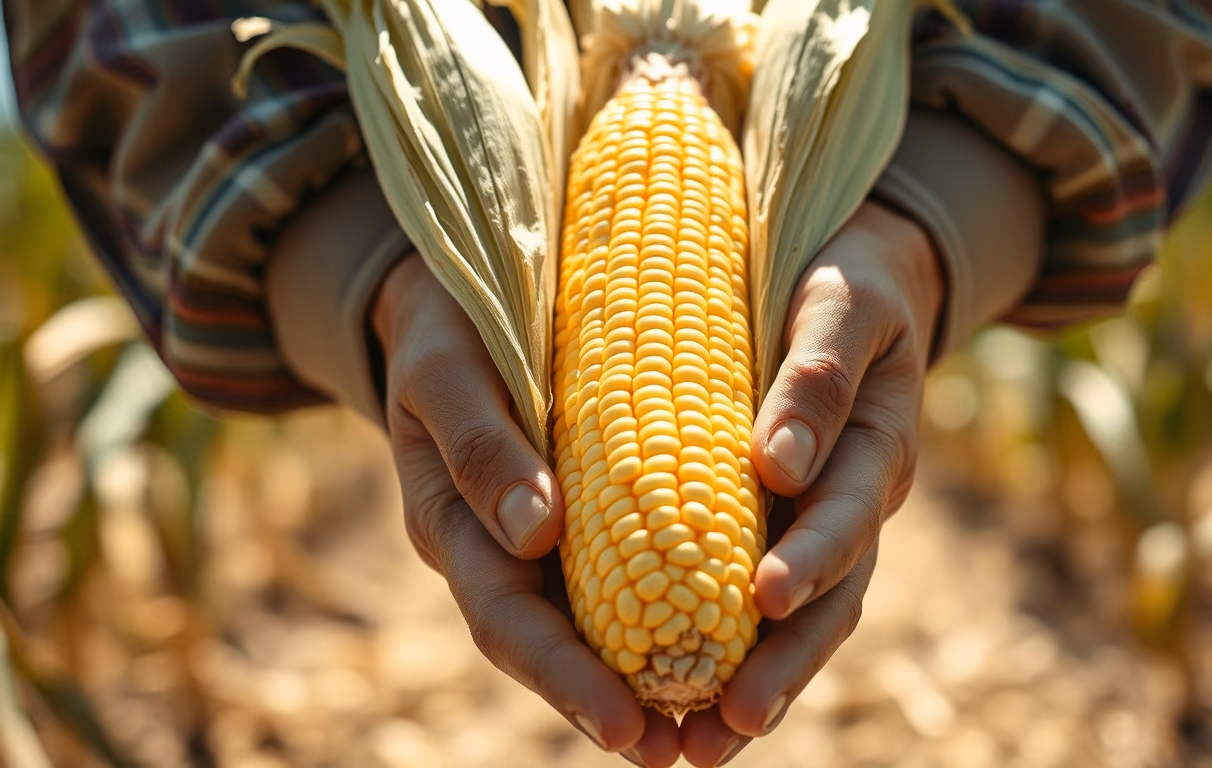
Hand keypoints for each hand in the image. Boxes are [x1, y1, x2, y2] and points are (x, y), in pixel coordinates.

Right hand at [371, 255, 681, 766]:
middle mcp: (500, 549)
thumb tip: (535, 534)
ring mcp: (541, 538)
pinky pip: (628, 570)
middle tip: (676, 752)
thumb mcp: (447, 369)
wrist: (456, 299)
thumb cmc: (446, 324)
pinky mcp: (589, 512)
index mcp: (454, 524)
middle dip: (610, 702)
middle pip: (554, 643)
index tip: (623, 723)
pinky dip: (670, 609)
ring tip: (710, 731)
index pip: (504, 618)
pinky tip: (728, 636)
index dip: (561, 676)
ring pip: (595, 619)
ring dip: (646, 677)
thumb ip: (480, 444)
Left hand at [678, 202, 944, 765]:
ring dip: (764, 686)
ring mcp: (831, 521)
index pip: (849, 508)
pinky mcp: (794, 529)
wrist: (864, 280)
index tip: (762, 597)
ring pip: (807, 618)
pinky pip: (774, 603)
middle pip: (834, 594)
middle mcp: (860, 497)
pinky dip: (743, 658)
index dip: (811, 555)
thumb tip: (778, 467)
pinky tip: (698, 712)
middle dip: (785, 661)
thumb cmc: (845, 278)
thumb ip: (818, 373)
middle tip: (732, 718)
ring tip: (706, 748)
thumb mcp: (841, 302)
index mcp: (877, 439)